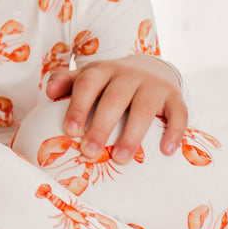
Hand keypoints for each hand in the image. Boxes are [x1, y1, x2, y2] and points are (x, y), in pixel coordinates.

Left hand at [45, 54, 186, 162]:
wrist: (149, 69)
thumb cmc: (108, 83)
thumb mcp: (87, 77)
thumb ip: (65, 82)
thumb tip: (49, 92)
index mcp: (103, 70)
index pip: (88, 84)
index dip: (78, 106)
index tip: (69, 131)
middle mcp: (129, 74)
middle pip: (115, 98)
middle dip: (102, 126)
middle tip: (90, 152)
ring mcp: (154, 85)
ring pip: (144, 108)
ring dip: (132, 135)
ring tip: (120, 159)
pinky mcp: (175, 97)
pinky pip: (179, 113)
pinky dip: (174, 132)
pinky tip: (165, 151)